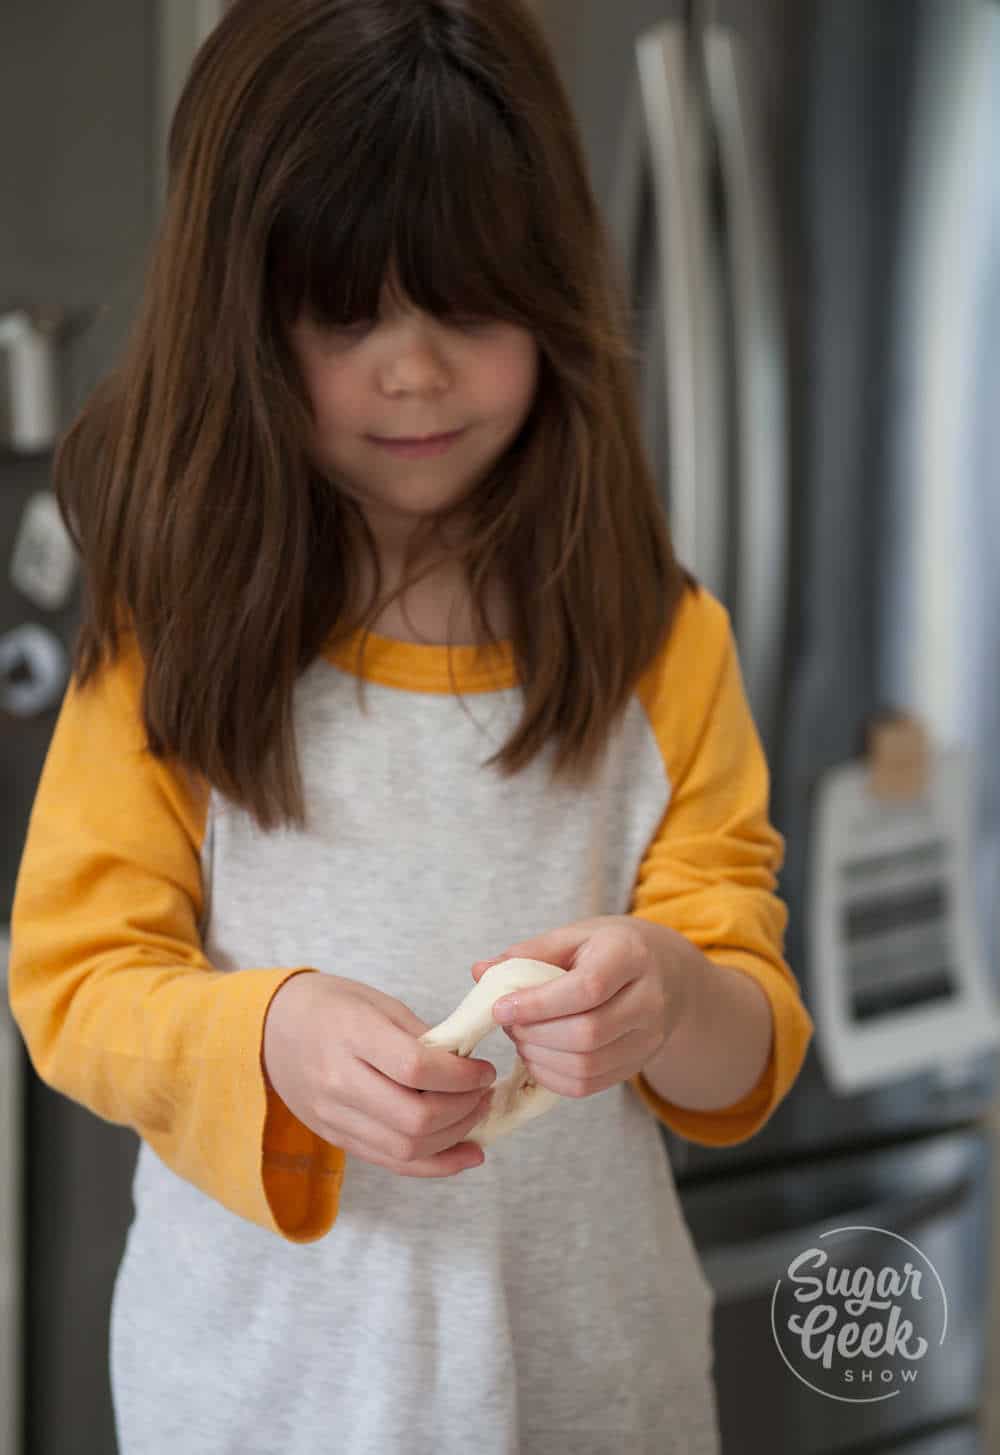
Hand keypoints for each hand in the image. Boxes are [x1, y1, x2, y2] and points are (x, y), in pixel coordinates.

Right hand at [262, 971, 497, 1176]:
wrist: (269, 1029)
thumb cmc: (330, 1005)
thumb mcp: (378, 1003)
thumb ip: (423, 1037)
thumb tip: (468, 1067)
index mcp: (351, 1036)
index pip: (416, 1069)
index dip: (461, 1076)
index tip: (483, 1069)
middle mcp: (338, 1082)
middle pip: (415, 1119)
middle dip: (464, 1110)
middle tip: (483, 1093)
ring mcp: (334, 1117)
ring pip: (406, 1148)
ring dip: (454, 1137)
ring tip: (475, 1114)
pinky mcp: (335, 1138)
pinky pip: (391, 1162)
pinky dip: (435, 1165)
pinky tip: (465, 1154)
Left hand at [471, 916, 693, 1100]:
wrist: (665, 973)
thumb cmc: (608, 949)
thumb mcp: (574, 936)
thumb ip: (528, 954)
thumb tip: (480, 973)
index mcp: (630, 956)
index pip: (586, 989)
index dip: (537, 1004)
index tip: (499, 1008)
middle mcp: (649, 1000)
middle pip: (587, 1033)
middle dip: (534, 1033)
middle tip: (508, 1022)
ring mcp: (648, 1038)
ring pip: (586, 1065)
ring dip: (539, 1057)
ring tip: (522, 1037)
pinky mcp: (637, 1065)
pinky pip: (588, 1084)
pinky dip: (551, 1076)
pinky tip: (537, 1056)